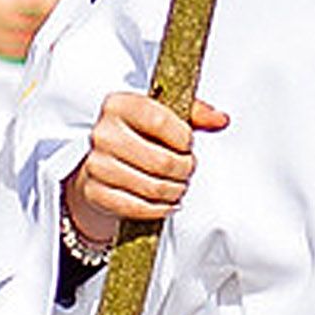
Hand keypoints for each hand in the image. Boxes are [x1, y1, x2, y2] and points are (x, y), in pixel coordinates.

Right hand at [68, 89, 223, 248]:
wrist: (102, 160)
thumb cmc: (136, 135)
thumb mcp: (162, 115)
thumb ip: (193, 114)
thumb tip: (219, 119)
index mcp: (118, 105)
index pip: (159, 120)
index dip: (183, 138)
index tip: (187, 144)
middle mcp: (103, 133)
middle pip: (160, 160)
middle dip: (183, 169)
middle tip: (187, 169)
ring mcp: (95, 164)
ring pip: (151, 187)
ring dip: (174, 191)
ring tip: (178, 185)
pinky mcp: (95, 192)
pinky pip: (136, 207)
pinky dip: (159, 208)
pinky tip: (168, 202)